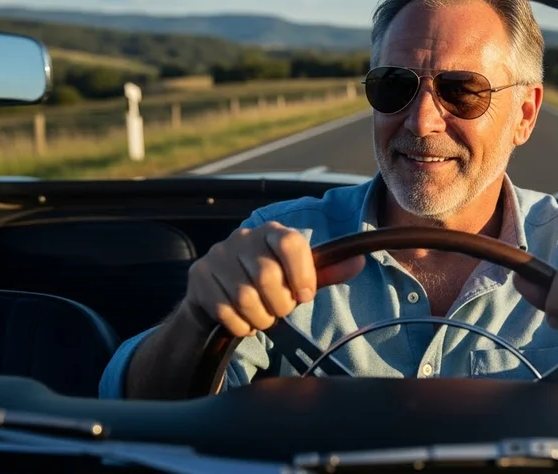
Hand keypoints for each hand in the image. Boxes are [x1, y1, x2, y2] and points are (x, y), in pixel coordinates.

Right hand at [183, 221, 364, 336]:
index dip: (302, 273)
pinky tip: (244, 321)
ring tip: (264, 316)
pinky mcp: (199, 276)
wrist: (219, 293)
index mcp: (272, 232)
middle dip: (280, 304)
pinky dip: (241, 325)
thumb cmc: (268, 284)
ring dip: (261, 318)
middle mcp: (242, 238)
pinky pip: (225, 311)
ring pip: (246, 298)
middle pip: (268, 276)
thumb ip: (326, 271)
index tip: (305, 295)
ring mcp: (218, 255)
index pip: (291, 243)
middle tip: (281, 310)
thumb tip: (358, 261)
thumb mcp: (298, 276)